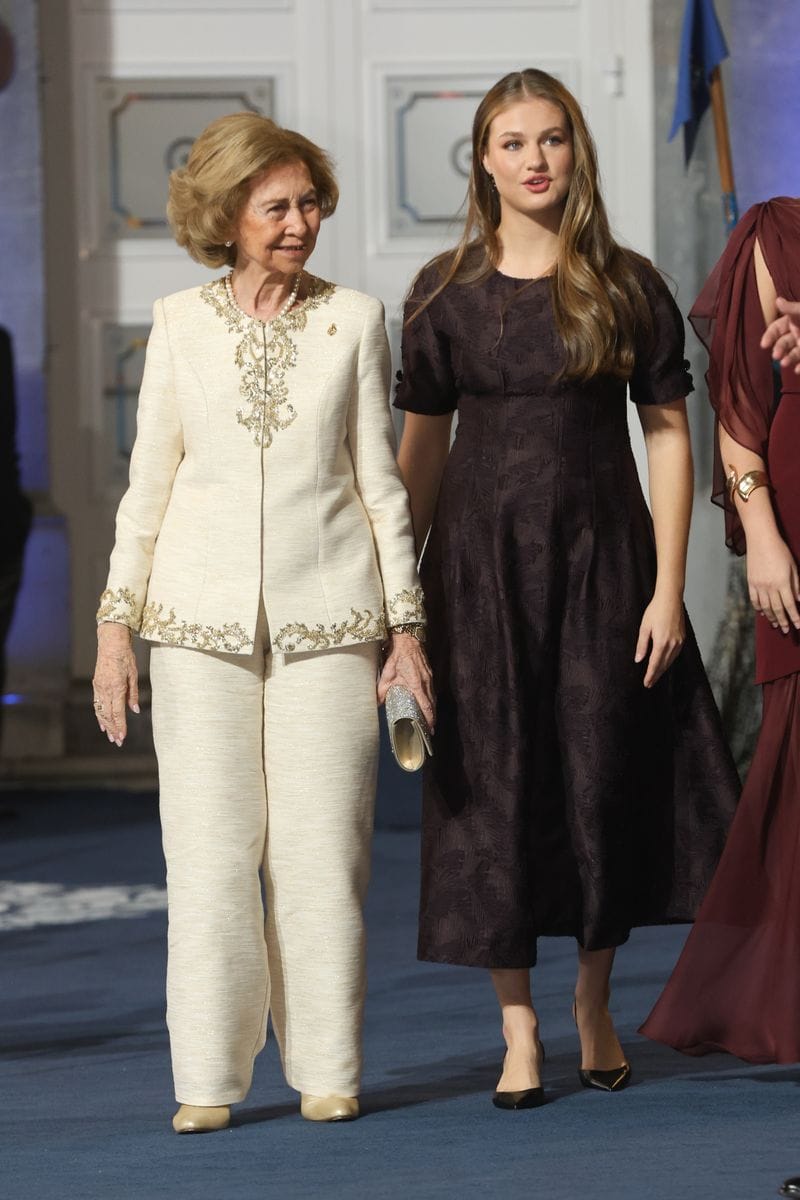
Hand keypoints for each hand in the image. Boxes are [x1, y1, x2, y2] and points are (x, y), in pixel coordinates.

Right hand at [92, 622, 138, 745]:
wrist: (111, 644)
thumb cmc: (125, 657)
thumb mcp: (134, 675)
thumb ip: (133, 694)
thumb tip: (135, 710)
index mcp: (117, 688)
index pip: (118, 712)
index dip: (120, 726)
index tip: (122, 737)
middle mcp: (106, 690)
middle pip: (108, 715)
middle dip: (113, 729)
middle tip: (117, 741)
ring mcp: (99, 688)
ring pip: (101, 711)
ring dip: (105, 724)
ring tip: (110, 735)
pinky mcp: (96, 685)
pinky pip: (97, 704)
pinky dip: (99, 715)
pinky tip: (102, 723)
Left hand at [377, 632, 435, 730]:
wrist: (407, 639)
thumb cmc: (398, 655)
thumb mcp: (387, 673)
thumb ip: (382, 690)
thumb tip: (376, 703)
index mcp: (417, 684)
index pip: (426, 706)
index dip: (429, 719)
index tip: (430, 729)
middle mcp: (426, 682)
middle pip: (432, 704)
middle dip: (432, 718)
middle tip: (429, 730)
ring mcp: (430, 677)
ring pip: (433, 697)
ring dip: (432, 709)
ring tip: (429, 720)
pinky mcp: (429, 674)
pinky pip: (432, 690)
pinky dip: (431, 699)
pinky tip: (427, 703)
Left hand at [635, 590, 685, 687]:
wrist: (671, 599)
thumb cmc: (655, 611)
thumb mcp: (644, 627)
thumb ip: (642, 645)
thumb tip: (638, 660)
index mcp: (662, 642)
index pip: (655, 664)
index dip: (650, 675)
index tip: (646, 683)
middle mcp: (673, 644)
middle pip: (664, 665)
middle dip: (656, 675)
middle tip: (649, 684)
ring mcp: (679, 642)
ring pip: (671, 661)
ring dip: (663, 669)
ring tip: (655, 676)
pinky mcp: (683, 638)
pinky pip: (675, 654)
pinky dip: (669, 661)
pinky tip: (665, 663)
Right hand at [746, 530, 799, 632]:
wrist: (761, 540)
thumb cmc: (780, 551)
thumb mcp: (793, 567)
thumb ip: (796, 585)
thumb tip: (798, 600)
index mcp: (783, 583)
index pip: (790, 605)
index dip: (795, 617)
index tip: (798, 625)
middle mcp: (770, 586)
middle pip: (777, 609)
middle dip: (783, 621)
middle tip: (787, 630)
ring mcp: (759, 585)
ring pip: (765, 607)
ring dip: (771, 617)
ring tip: (776, 625)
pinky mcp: (751, 582)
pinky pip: (754, 599)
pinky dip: (758, 608)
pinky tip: (762, 613)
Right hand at [760, 297, 799, 373]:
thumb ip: (791, 308)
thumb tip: (777, 299)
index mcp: (793, 321)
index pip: (776, 329)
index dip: (769, 336)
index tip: (764, 344)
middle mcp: (796, 333)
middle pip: (782, 343)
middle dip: (778, 349)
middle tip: (776, 356)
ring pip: (792, 354)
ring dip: (788, 359)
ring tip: (785, 363)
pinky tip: (798, 370)